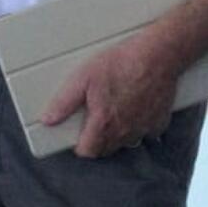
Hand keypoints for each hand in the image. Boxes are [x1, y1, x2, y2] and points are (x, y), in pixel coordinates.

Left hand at [40, 29, 177, 157]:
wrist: (158, 55)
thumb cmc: (120, 64)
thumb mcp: (82, 78)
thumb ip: (63, 103)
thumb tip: (47, 120)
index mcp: (104, 124)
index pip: (88, 152)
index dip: (80, 145)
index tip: (78, 135)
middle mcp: (125, 132)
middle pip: (106, 149)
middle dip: (97, 141)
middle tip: (93, 120)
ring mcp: (144, 128)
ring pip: (126, 142)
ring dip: (117, 134)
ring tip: (113, 113)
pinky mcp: (159, 121)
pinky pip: (145, 132)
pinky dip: (138, 126)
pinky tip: (134, 109)